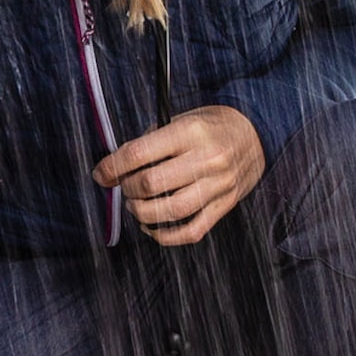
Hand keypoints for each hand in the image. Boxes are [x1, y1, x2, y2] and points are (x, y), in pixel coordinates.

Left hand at [93, 105, 264, 246]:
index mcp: (191, 132)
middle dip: (127, 188)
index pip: (139, 153)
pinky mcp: (225, 205)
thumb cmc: (210, 126)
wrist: (255, 134)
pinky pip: (191, 231)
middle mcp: (207, 159)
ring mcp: (218, 185)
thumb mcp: (180, 119)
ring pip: (170, 211)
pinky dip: (165, 236)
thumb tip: (116, 168)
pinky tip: (152, 227)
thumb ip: (150, 142)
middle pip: (151, 184)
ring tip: (136, 205)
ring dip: (142, 213)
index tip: (101, 174)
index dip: (112, 167)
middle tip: (123, 186)